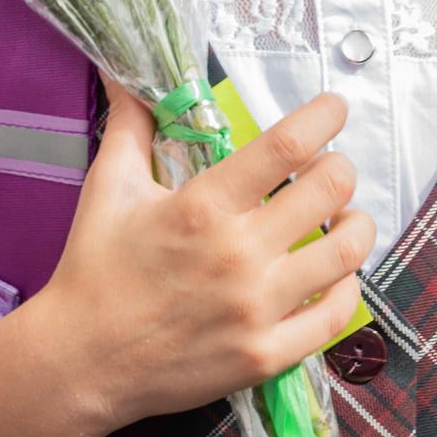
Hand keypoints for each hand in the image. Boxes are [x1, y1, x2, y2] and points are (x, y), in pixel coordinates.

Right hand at [9, 80, 372, 436]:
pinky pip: (335, 316)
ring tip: (344, 216)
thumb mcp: (109, 187)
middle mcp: (237, 254)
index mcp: (202, 206)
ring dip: (356, 224)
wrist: (79, 362)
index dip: (324, 117)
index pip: (286, 145)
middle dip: (341, 167)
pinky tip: (332, 273)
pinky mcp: (265, 355)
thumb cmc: (94, 271)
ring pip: (346, 251)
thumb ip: (130, 124)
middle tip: (331, 167)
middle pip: (330, 190)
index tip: (335, 107)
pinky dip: (346, 287)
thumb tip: (124, 74)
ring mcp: (256, 309)